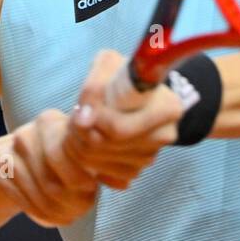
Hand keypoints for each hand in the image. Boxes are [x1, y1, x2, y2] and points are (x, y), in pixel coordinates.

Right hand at [0, 108, 98, 227]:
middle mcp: (26, 135)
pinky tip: (54, 217)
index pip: (66, 157)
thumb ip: (103, 161)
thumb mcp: (83, 150)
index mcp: (50, 121)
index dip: (82, 180)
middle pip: (51, 182)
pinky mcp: (0, 175)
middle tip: (84, 206)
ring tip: (72, 215)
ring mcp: (9, 156)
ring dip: (59, 212)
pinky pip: (23, 202)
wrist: (24, 159)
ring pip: (38, 196)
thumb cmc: (66, 155)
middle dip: (72, 201)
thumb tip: (123, 182)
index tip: (91, 187)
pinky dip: (41, 215)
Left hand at [64, 49, 183, 189]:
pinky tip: (89, 147)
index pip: (119, 128)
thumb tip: (84, 119)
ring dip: (81, 147)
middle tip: (72, 119)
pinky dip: (91, 164)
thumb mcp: (108, 64)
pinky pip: (105, 176)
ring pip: (103, 163)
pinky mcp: (136, 171)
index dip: (94, 121)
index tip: (79, 111)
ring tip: (79, 128)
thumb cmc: (118, 76)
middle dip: (80, 133)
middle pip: (108, 146)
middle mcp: (165, 135)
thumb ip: (94, 86)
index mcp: (167, 107)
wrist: (126, 96)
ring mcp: (151, 156)